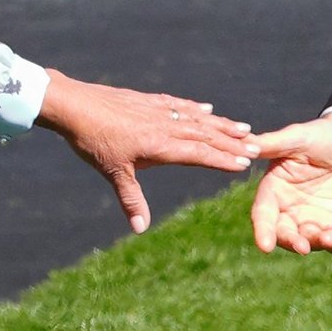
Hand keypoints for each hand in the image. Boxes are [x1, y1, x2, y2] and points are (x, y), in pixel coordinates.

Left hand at [35, 70, 257, 233]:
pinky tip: (206, 109)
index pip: (199, 154)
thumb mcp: (113, 173)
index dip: (223, 159)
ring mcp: (158, 111)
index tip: (245, 162)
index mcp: (161, 145)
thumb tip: (140, 229)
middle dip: (231, 141)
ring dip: (220, 124)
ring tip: (242, 127)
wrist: (75, 106)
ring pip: (196, 118)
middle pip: (205, 134)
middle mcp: (165, 125)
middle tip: (256, 145)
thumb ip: (131, 200)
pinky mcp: (147, 101)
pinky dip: (195, 108)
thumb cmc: (94, 141)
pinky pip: (178, 105)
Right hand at [249, 114, 331, 254]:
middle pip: (283, 234)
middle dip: (291, 243)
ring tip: (330, 238)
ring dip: (317, 244)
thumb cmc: (321, 135)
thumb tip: (246, 142)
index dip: (263, 230)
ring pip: (309, 241)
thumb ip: (273, 143)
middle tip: (302, 247)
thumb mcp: (298, 136)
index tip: (265, 246)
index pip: (263, 214)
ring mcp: (311, 219)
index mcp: (274, 189)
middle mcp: (289, 209)